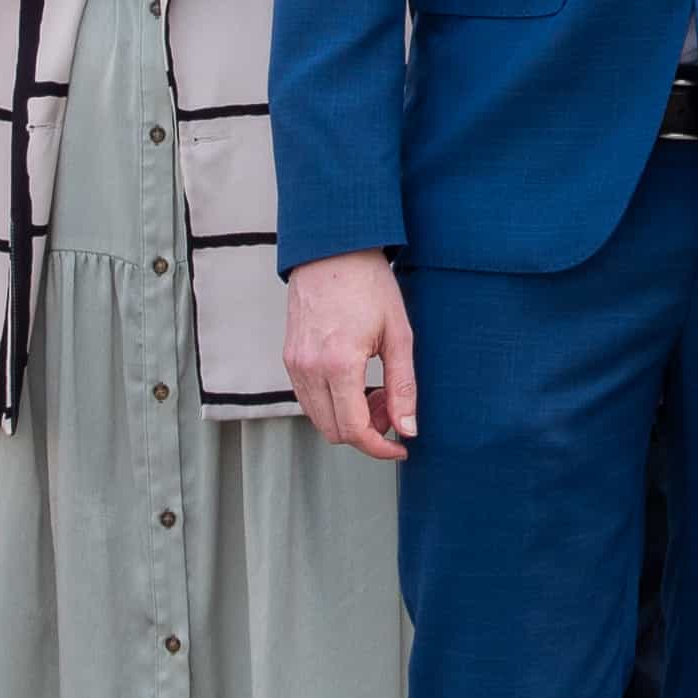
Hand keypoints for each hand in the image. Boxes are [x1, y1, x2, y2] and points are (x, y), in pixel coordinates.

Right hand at [283, 251, 417, 459]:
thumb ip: (403, 388)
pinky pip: (309, 398)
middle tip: (393, 406)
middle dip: (368, 431)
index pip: (354, 430)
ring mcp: (294, 364)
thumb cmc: (369, 285)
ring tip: (376, 389)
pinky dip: (334, 402)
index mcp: (338, 364)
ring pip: (320, 418)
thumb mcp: (399, 335)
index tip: (401, 447)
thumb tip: (408, 430)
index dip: (380, 448)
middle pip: (334, 431)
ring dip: (350, 417)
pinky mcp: (289, 357)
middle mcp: (309, 369)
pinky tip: (356, 380)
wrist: (332, 249)